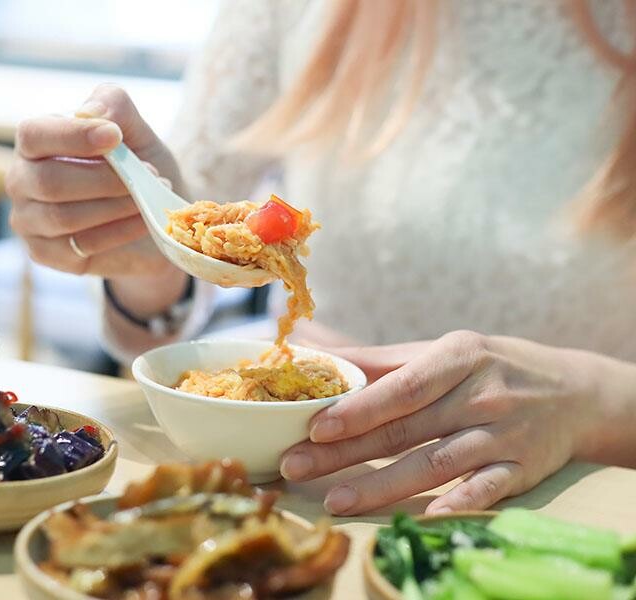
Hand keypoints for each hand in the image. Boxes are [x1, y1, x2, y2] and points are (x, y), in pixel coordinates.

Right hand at [6, 85, 183, 280]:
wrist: (155, 220)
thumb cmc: (139, 169)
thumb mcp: (137, 134)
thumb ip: (116, 108)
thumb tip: (90, 112)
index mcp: (35, 143)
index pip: (34, 135)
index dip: (72, 135)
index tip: (116, 136)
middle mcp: (22, 181)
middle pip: (49, 181)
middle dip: (106, 179)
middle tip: (150, 173)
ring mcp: (29, 221)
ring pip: (64, 217)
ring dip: (115, 206)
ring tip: (150, 197)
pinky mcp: (45, 254)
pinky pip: (79, 245)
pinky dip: (118, 231)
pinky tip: (143, 221)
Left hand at [280, 331, 631, 515]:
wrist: (572, 390)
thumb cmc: (487, 367)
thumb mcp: (440, 351)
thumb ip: (377, 357)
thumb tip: (310, 344)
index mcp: (457, 358)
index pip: (401, 387)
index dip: (359, 408)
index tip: (315, 426)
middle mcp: (481, 395)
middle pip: (406, 429)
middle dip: (347, 451)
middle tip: (297, 465)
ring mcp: (504, 434)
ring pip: (437, 464)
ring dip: (384, 485)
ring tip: (336, 500)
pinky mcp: (523, 469)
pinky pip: (488, 490)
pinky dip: (459, 504)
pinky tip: (425, 519)